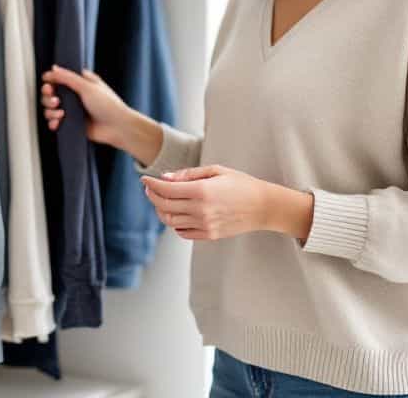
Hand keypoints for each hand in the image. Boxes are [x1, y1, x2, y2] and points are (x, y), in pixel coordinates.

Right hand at [40, 65, 130, 144]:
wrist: (118, 127)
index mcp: (80, 83)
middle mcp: (74, 96)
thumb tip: (52, 69)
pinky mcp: (71, 123)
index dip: (50, 82)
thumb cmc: (108, 105)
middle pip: (50, 94)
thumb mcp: (87, 86)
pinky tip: (58, 123)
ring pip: (50, 109)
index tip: (49, 86)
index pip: (58, 79)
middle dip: (48, 98)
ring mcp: (72, 110)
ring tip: (61, 113)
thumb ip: (67, 77)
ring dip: (50, 111)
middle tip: (55, 101)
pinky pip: (54, 122)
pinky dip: (53, 123)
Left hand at [142, 165, 313, 241]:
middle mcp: (200, 210)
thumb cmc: (241, 184)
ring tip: (161, 200)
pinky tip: (176, 213)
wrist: (263, 206)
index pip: (166, 189)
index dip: (151, 184)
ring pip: (170, 221)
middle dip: (152, 196)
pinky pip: (182, 232)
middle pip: (164, 206)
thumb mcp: (216, 171)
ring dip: (161, 210)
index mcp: (202, 191)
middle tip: (149, 188)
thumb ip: (188, 174)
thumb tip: (165, 178)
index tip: (144, 179)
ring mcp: (204, 225)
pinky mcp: (209, 235)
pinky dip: (174, 223)